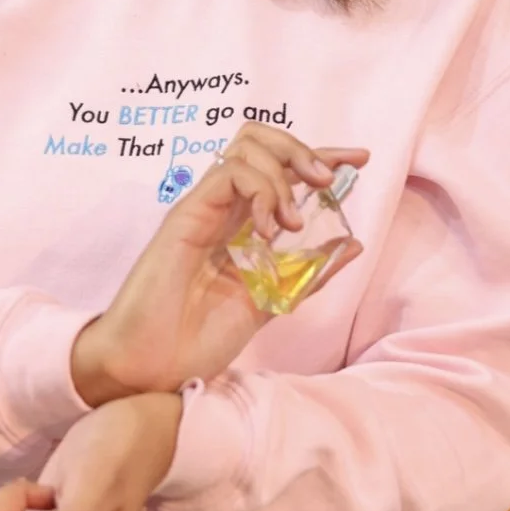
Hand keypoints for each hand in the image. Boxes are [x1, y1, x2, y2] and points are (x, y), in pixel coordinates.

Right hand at [70, 125, 367, 403]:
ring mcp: (202, 208)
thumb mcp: (269, 303)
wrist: (151, 369)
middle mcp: (221, 208)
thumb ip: (306, 273)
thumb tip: (353, 244)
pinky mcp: (185, 214)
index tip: (358, 159)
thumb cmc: (197, 340)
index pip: (280, 169)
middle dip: (303, 149)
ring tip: (293, 219)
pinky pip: (228, 174)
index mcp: (240, 225)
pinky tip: (269, 228)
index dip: (320, 155)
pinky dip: (260, 190)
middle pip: (260, 141)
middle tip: (328, 177)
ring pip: (246, 147)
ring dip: (282, 172)